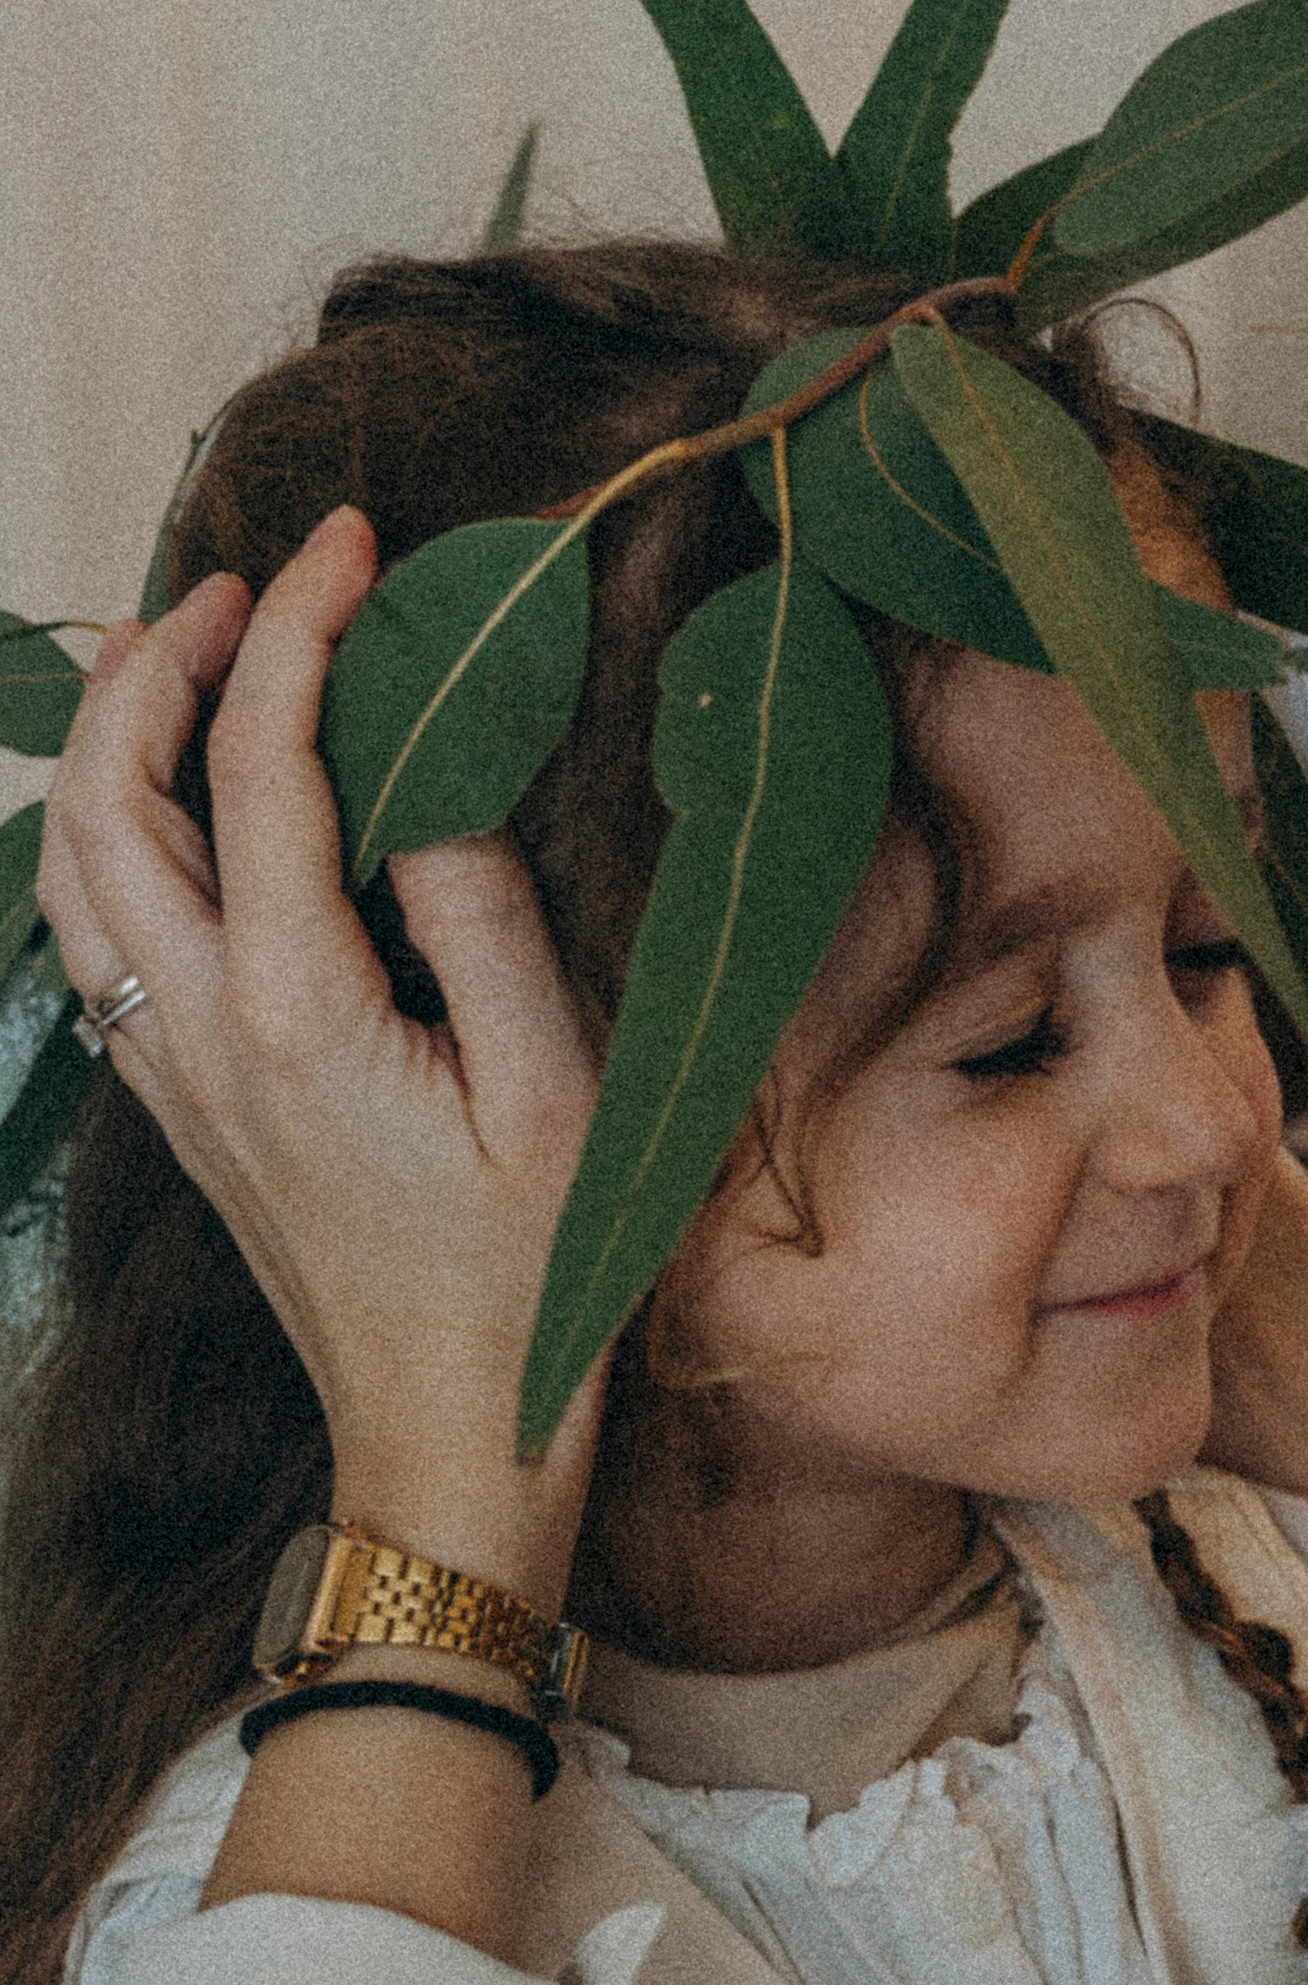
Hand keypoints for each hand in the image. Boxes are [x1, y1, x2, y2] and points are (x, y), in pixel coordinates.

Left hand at [35, 510, 603, 1598]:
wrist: (449, 1439)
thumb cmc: (529, 1280)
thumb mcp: (556, 1091)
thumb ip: (485, 917)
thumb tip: (437, 781)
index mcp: (296, 1013)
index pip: (269, 767)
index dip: (304, 632)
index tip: (352, 546)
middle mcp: (199, 1033)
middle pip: (108, 798)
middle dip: (159, 664)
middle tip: (245, 587)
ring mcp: (171, 1076)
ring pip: (74, 867)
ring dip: (115, 746)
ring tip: (190, 665)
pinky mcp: (180, 1109)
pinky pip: (97, 937)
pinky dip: (113, 835)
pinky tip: (181, 812)